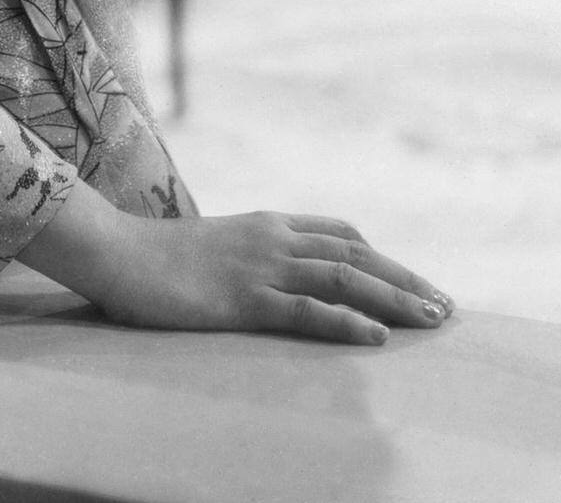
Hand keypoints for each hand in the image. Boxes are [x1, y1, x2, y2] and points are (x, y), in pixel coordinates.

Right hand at [102, 209, 453, 344]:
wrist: (114, 251)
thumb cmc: (156, 256)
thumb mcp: (214, 248)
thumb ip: (248, 254)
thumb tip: (275, 276)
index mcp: (266, 223)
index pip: (341, 233)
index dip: (384, 258)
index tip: (417, 283)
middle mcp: (271, 237)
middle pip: (356, 254)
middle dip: (406, 280)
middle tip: (447, 307)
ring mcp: (258, 267)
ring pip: (342, 277)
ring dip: (393, 299)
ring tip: (431, 321)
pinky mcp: (241, 299)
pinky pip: (303, 310)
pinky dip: (344, 321)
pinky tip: (374, 337)